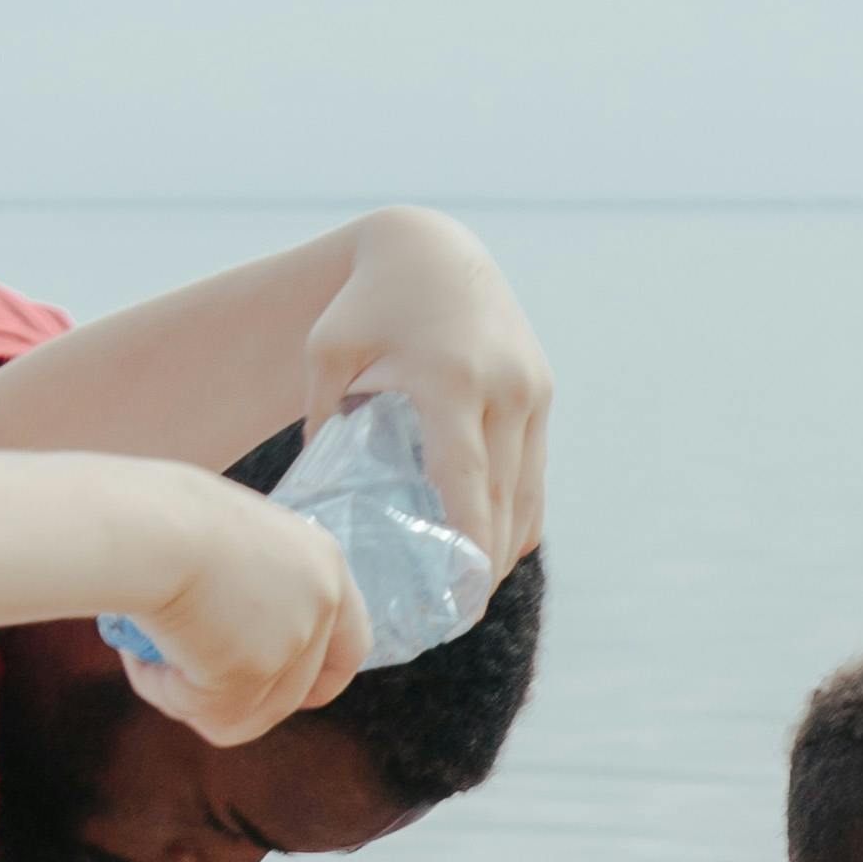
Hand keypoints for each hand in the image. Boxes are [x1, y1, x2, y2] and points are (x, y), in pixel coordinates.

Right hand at [117, 476, 368, 747]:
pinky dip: (166, 693)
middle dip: (236, 698)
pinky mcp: (251, 673)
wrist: (143, 521)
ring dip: (192, 697)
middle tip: (179, 674)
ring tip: (145, 659)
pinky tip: (138, 659)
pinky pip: (207, 714)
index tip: (276, 690)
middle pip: (293, 693)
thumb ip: (249, 587)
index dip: (317, 680)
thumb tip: (226, 633)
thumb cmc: (160, 514)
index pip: (350, 646)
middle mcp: (322, 602)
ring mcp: (292, 640)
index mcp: (322, 561)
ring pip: (246, 714)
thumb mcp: (227, 543)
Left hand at [308, 209, 551, 595]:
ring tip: (472, 591)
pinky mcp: (541, 390)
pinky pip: (535, 471)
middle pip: (504, 498)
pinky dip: (518, 512)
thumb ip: (325, 430)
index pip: (468, 480)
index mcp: (449, 379)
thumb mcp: (327, 358)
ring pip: (528, 490)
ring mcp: (531, 388)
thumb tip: (321, 509)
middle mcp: (503, 386)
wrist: (429, 246)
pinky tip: (490, 546)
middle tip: (456, 614)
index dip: (470, 545)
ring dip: (505, 545)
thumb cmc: (362, 307)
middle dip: (485, 564)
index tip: (460, 600)